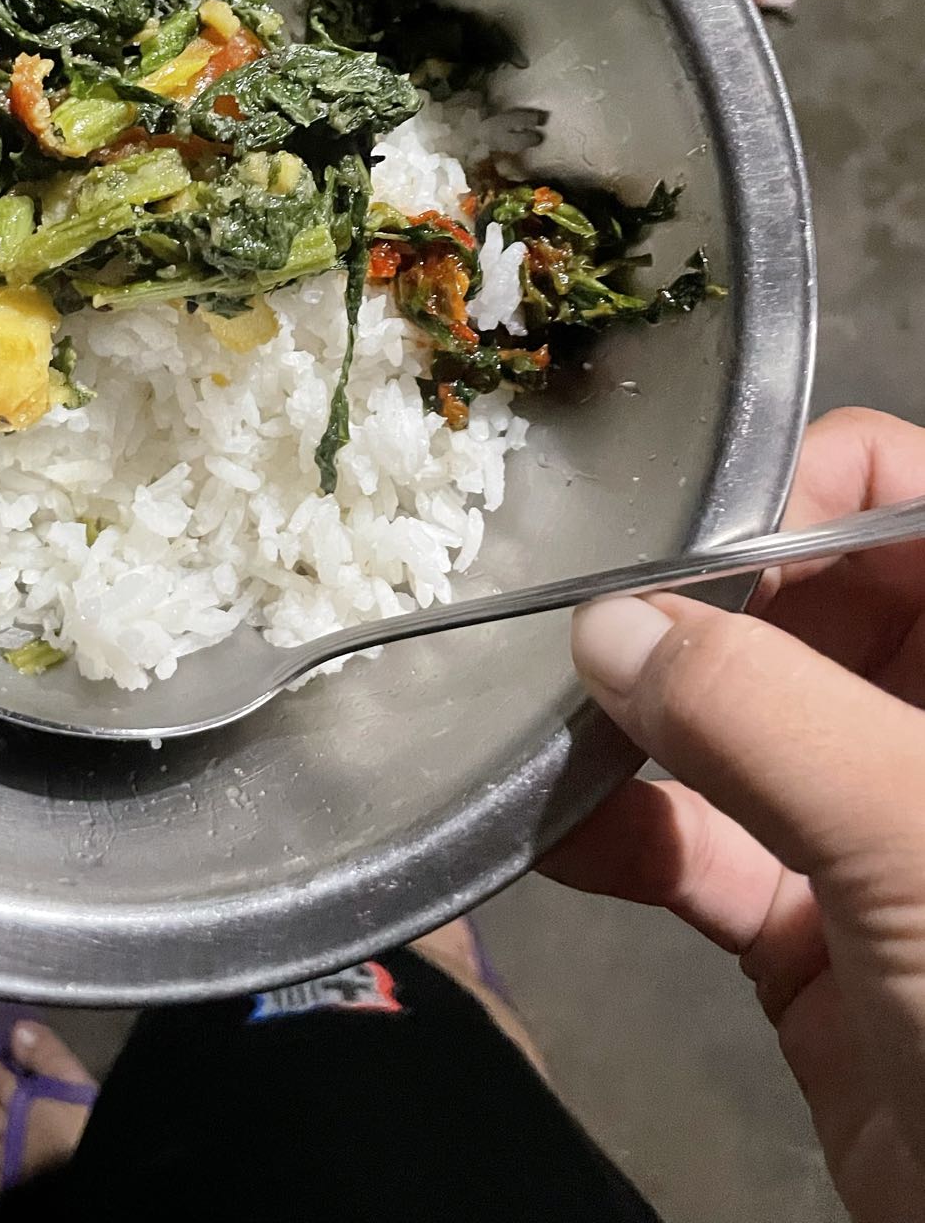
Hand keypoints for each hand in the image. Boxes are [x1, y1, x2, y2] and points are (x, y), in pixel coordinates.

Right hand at [543, 407, 924, 1222]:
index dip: (791, 497)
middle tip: (580, 636)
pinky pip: (708, 852)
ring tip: (547, 728)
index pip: (899, 499)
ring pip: (740, 728)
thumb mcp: (915, 837)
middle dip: (688, 615)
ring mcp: (882, 834)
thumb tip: (609, 625)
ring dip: (639, 727)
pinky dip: (632, 840)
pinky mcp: (821, 940)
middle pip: (803, 605)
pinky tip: (557, 836)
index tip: (672, 544)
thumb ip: (760, 710)